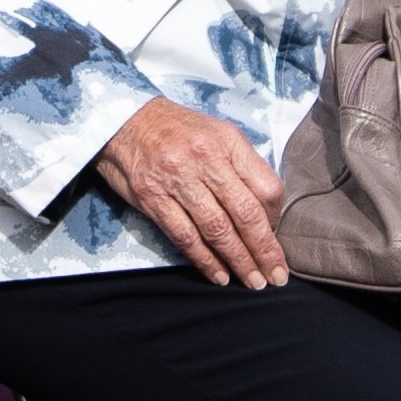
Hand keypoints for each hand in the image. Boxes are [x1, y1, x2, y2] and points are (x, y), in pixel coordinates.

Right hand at [92, 99, 287, 288]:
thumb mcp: (217, 132)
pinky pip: (185, 236)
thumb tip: (266, 208)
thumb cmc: (178, 129)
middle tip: (276, 276)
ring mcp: (176, 180)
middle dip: (264, 249)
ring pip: (216, 229)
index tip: (277, 237)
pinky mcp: (153, 198)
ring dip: (237, 261)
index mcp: (227, 142)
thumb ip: (242, 165)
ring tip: (252, 281)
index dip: (275, 218)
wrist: (123, 119)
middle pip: (244, 213)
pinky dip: (204, 260)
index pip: (265, 186)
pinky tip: (219, 276)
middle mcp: (204, 159)